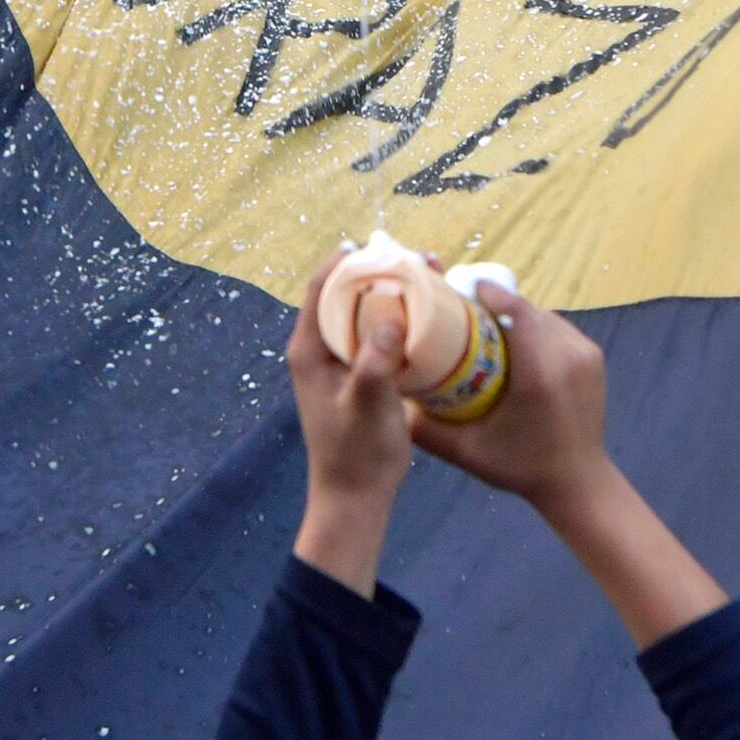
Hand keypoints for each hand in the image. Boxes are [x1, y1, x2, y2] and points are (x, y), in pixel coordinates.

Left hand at [286, 250, 415, 594]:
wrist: (356, 495)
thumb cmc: (357, 452)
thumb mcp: (367, 404)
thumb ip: (374, 360)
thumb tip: (390, 315)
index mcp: (310, 349)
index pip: (320, 287)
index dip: (346, 260)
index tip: (379, 244)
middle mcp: (320, 349)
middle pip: (344, 294)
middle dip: (378, 272)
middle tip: (417, 259)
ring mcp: (340, 363)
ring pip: (363, 314)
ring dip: (392, 294)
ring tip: (429, 279)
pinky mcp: (360, 375)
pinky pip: (377, 335)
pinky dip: (399, 321)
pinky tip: (429, 317)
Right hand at [407, 287, 612, 518]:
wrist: (577, 482)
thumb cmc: (521, 467)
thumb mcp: (467, 452)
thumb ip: (425, 427)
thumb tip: (393, 397)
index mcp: (538, 372)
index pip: (516, 310)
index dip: (490, 294)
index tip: (464, 292)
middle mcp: (567, 355)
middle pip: (528, 310)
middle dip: (499, 306)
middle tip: (470, 314)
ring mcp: (586, 354)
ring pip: (546, 316)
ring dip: (519, 317)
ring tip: (492, 329)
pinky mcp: (595, 357)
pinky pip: (560, 329)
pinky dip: (538, 330)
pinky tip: (519, 346)